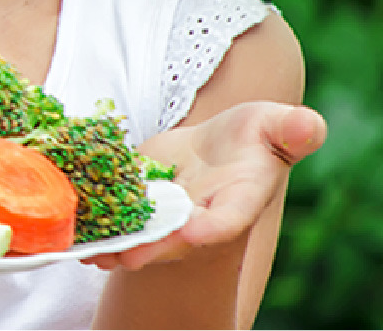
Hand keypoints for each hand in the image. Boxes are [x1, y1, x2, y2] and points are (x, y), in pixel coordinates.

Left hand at [85, 101, 325, 270]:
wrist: (218, 147)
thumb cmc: (253, 137)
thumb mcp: (275, 126)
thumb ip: (293, 129)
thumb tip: (310, 125)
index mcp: (239, 201)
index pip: (230, 218)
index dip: (213, 227)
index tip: (195, 231)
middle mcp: (201, 217)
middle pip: (178, 239)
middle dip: (154, 248)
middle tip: (127, 257)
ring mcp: (168, 217)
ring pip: (142, 237)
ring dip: (117, 247)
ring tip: (92, 252)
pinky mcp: (139, 206)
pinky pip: (117, 219)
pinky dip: (97, 229)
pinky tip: (72, 236)